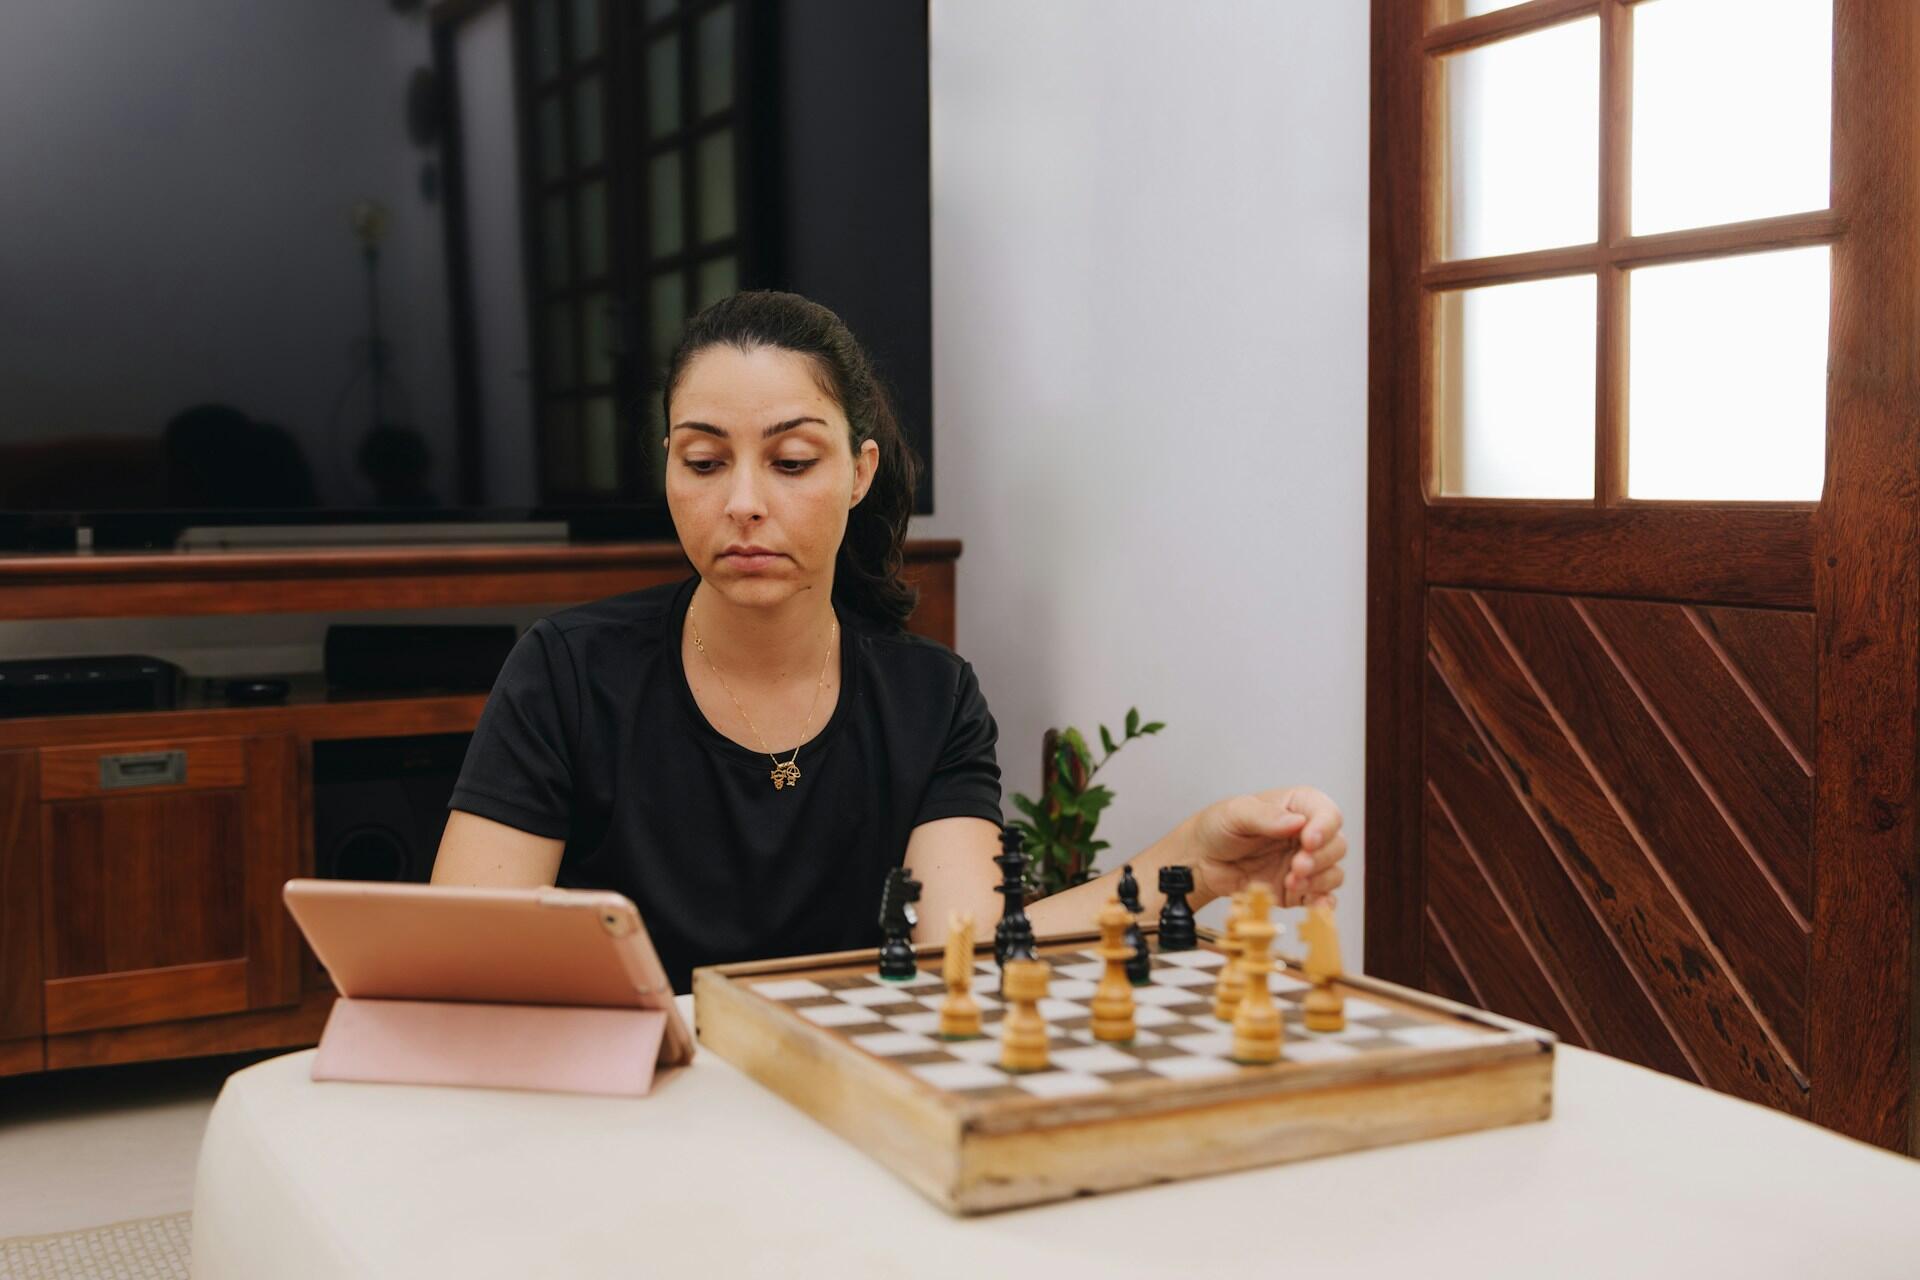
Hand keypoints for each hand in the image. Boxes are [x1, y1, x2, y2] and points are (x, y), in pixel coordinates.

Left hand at [1189, 786, 1345, 908]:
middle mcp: (1306, 835)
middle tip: (1296, 867)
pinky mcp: (1299, 890)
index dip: (1325, 828)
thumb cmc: (1217, 828)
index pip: (1327, 813)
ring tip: (1291, 882)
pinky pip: (1322, 898)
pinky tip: (1314, 905)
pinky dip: (1323, 903)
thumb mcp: (1236, 813)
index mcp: (1297, 807)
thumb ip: (1264, 816)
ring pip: (1333, 872)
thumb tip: (1295, 822)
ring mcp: (1305, 863)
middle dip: (1320, 859)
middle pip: (1337, 845)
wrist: (1201, 861)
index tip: (1308, 840)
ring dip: (1319, 880)